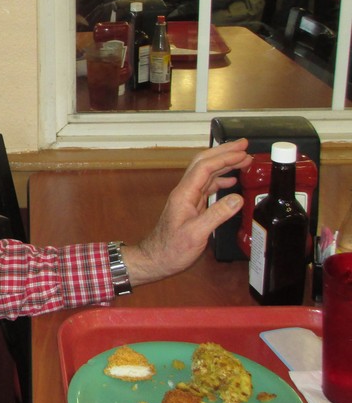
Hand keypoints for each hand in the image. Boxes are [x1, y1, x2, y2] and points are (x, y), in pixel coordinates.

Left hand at [122, 139, 251, 286]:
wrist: (157, 258)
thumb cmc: (172, 249)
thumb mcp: (196, 234)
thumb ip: (216, 215)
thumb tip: (237, 198)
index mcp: (184, 194)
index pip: (205, 167)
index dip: (224, 157)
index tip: (243, 152)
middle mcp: (185, 192)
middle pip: (204, 163)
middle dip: (224, 151)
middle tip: (244, 145)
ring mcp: (188, 197)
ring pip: (207, 173)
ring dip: (225, 163)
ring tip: (244, 159)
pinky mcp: (192, 205)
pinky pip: (208, 186)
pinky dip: (221, 179)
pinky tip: (232, 180)